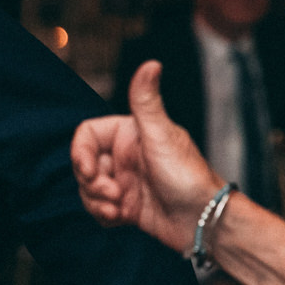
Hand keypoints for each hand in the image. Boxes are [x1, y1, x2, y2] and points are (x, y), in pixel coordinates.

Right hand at [72, 61, 226, 254]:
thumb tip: (151, 63)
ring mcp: (124, 181)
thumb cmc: (189, 176)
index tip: (88, 171)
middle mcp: (124, 156)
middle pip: (83, 164)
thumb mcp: (162, 136)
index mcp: (129, 134)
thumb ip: (147, 100)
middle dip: (91, 183)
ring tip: (117, 209)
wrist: (204, 220)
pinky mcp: (126, 206)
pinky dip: (103, 215)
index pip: (87, 135)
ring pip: (88, 188)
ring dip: (95, 201)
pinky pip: (98, 208)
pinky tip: (120, 219)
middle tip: (111, 193)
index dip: (80, 152)